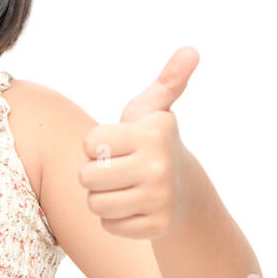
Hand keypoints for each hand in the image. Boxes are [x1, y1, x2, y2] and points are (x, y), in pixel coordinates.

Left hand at [77, 47, 199, 239]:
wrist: (184, 192)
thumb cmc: (151, 143)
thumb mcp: (153, 110)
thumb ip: (166, 81)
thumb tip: (190, 50)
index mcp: (152, 133)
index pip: (88, 143)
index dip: (95, 145)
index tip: (117, 144)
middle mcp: (159, 165)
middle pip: (86, 177)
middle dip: (94, 174)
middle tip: (117, 169)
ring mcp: (160, 198)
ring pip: (95, 204)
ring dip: (102, 198)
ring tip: (123, 188)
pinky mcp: (157, 226)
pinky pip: (109, 225)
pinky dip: (115, 219)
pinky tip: (134, 207)